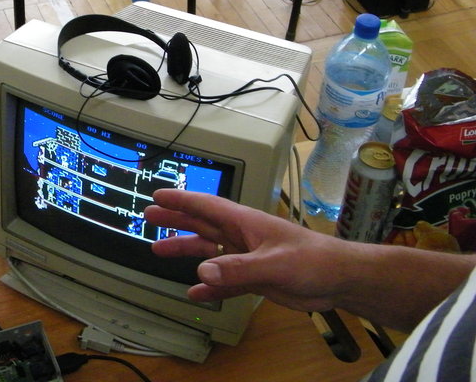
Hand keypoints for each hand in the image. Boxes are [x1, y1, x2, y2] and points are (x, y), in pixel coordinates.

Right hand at [144, 189, 348, 313]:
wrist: (337, 280)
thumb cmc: (312, 260)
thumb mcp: (273, 263)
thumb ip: (238, 269)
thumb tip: (202, 272)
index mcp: (244, 223)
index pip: (207, 206)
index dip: (182, 200)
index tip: (159, 196)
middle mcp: (242, 236)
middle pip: (202, 224)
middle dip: (176, 219)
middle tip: (150, 216)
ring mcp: (247, 256)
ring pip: (209, 250)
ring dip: (186, 249)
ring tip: (159, 249)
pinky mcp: (254, 277)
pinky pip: (224, 280)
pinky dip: (209, 285)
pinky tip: (195, 293)